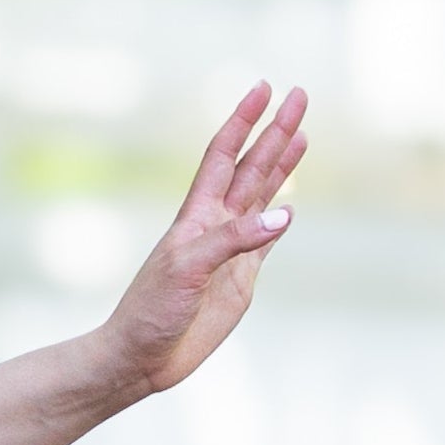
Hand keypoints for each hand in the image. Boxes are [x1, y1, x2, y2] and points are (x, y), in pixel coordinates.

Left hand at [102, 81, 309, 396]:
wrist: (142, 357)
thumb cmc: (151, 311)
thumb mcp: (188, 270)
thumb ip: (234, 240)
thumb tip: (285, 213)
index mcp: (196, 216)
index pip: (224, 156)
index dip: (243, 121)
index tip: (263, 87)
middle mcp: (215, 226)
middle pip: (252, 167)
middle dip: (275, 131)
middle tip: (300, 94)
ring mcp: (229, 251)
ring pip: (262, 196)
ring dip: (282, 164)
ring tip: (302, 132)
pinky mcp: (240, 279)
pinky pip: (265, 240)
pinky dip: (279, 219)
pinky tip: (291, 202)